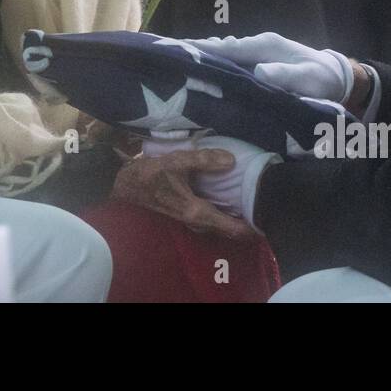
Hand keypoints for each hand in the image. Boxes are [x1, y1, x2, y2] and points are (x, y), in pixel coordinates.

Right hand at [111, 147, 259, 240]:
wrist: (122, 185)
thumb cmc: (148, 175)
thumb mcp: (176, 162)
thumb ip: (203, 160)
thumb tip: (231, 161)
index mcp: (196, 211)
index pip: (230, 228)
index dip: (250, 229)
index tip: (268, 223)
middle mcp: (194, 220)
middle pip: (226, 230)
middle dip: (246, 226)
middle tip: (265, 214)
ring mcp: (188, 219)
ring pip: (218, 226)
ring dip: (233, 222)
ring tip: (250, 210)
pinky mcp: (183, 213)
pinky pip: (210, 219)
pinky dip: (222, 215)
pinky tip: (227, 202)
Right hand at [189, 32, 354, 103]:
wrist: (335, 76)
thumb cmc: (321, 78)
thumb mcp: (306, 78)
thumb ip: (284, 75)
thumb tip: (258, 72)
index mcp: (265, 45)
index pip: (228, 47)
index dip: (204, 49)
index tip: (180, 49)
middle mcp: (257, 45)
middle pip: (221, 48)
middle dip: (196, 51)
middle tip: (167, 55)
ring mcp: (256, 52)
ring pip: (224, 54)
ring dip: (203, 58)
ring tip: (176, 61)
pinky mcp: (257, 62)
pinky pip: (231, 62)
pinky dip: (215, 64)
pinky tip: (200, 69)